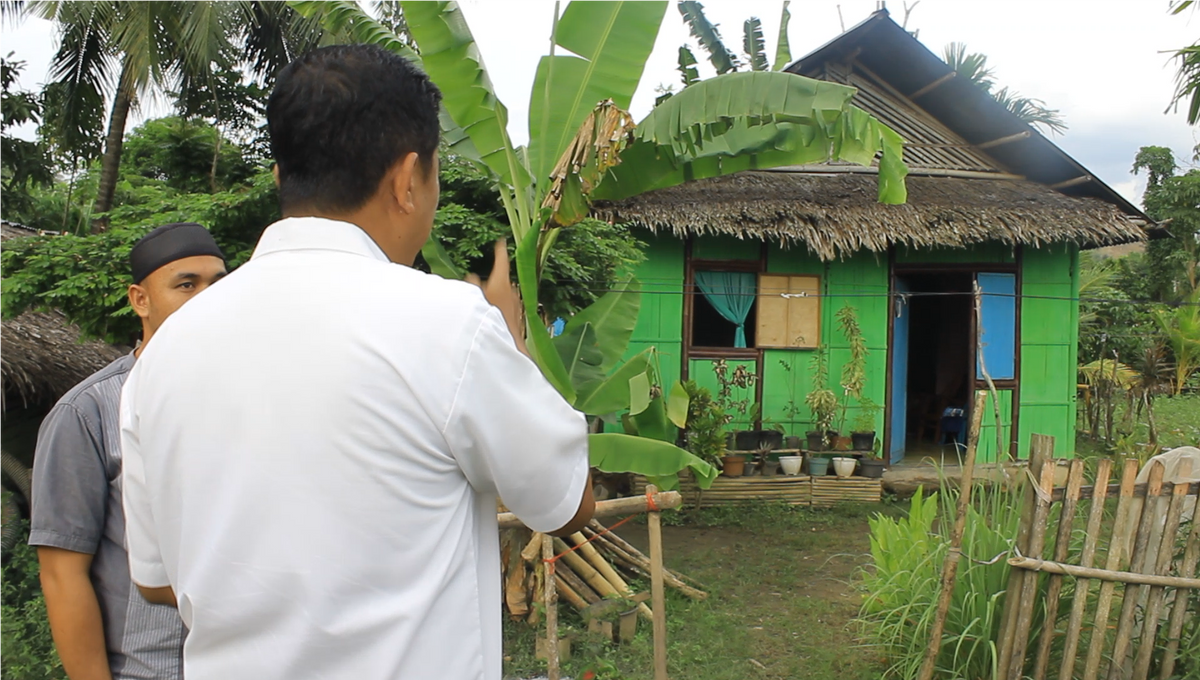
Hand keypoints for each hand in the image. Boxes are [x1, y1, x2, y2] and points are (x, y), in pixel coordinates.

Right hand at [467, 239, 528, 355]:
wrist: (507, 344)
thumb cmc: (490, 319)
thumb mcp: (475, 299)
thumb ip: (472, 285)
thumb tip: (472, 276)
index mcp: (501, 281)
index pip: (501, 260)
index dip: (500, 250)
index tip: (501, 241)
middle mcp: (511, 289)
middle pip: (500, 279)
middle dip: (491, 281)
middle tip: (479, 289)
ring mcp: (516, 302)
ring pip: (503, 293)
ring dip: (494, 296)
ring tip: (484, 307)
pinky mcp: (517, 314)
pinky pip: (506, 306)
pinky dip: (498, 307)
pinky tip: (491, 318)